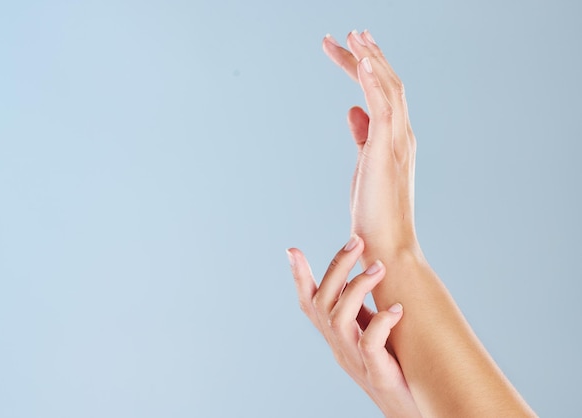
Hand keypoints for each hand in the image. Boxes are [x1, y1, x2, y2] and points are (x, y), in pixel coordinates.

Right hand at [287, 236, 420, 417]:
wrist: (407, 408)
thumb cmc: (394, 366)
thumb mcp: (370, 332)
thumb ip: (362, 308)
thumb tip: (365, 270)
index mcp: (335, 335)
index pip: (309, 303)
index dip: (299, 278)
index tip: (292, 251)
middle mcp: (338, 345)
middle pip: (322, 302)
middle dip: (337, 267)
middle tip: (357, 241)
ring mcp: (354, 360)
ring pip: (339, 319)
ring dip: (357, 288)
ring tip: (380, 267)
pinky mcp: (377, 373)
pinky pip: (369, 344)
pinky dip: (380, 323)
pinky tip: (397, 309)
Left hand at [323, 31, 419, 259]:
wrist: (385, 246)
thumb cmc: (374, 212)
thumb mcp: (365, 165)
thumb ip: (363, 136)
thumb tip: (353, 110)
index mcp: (396, 139)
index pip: (383, 94)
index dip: (368, 69)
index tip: (354, 48)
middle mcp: (402, 135)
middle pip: (387, 84)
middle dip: (369, 55)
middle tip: (351, 32)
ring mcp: (398, 142)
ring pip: (387, 88)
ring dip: (370, 59)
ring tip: (352, 35)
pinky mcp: (386, 151)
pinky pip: (383, 107)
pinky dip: (373, 81)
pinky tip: (361, 60)